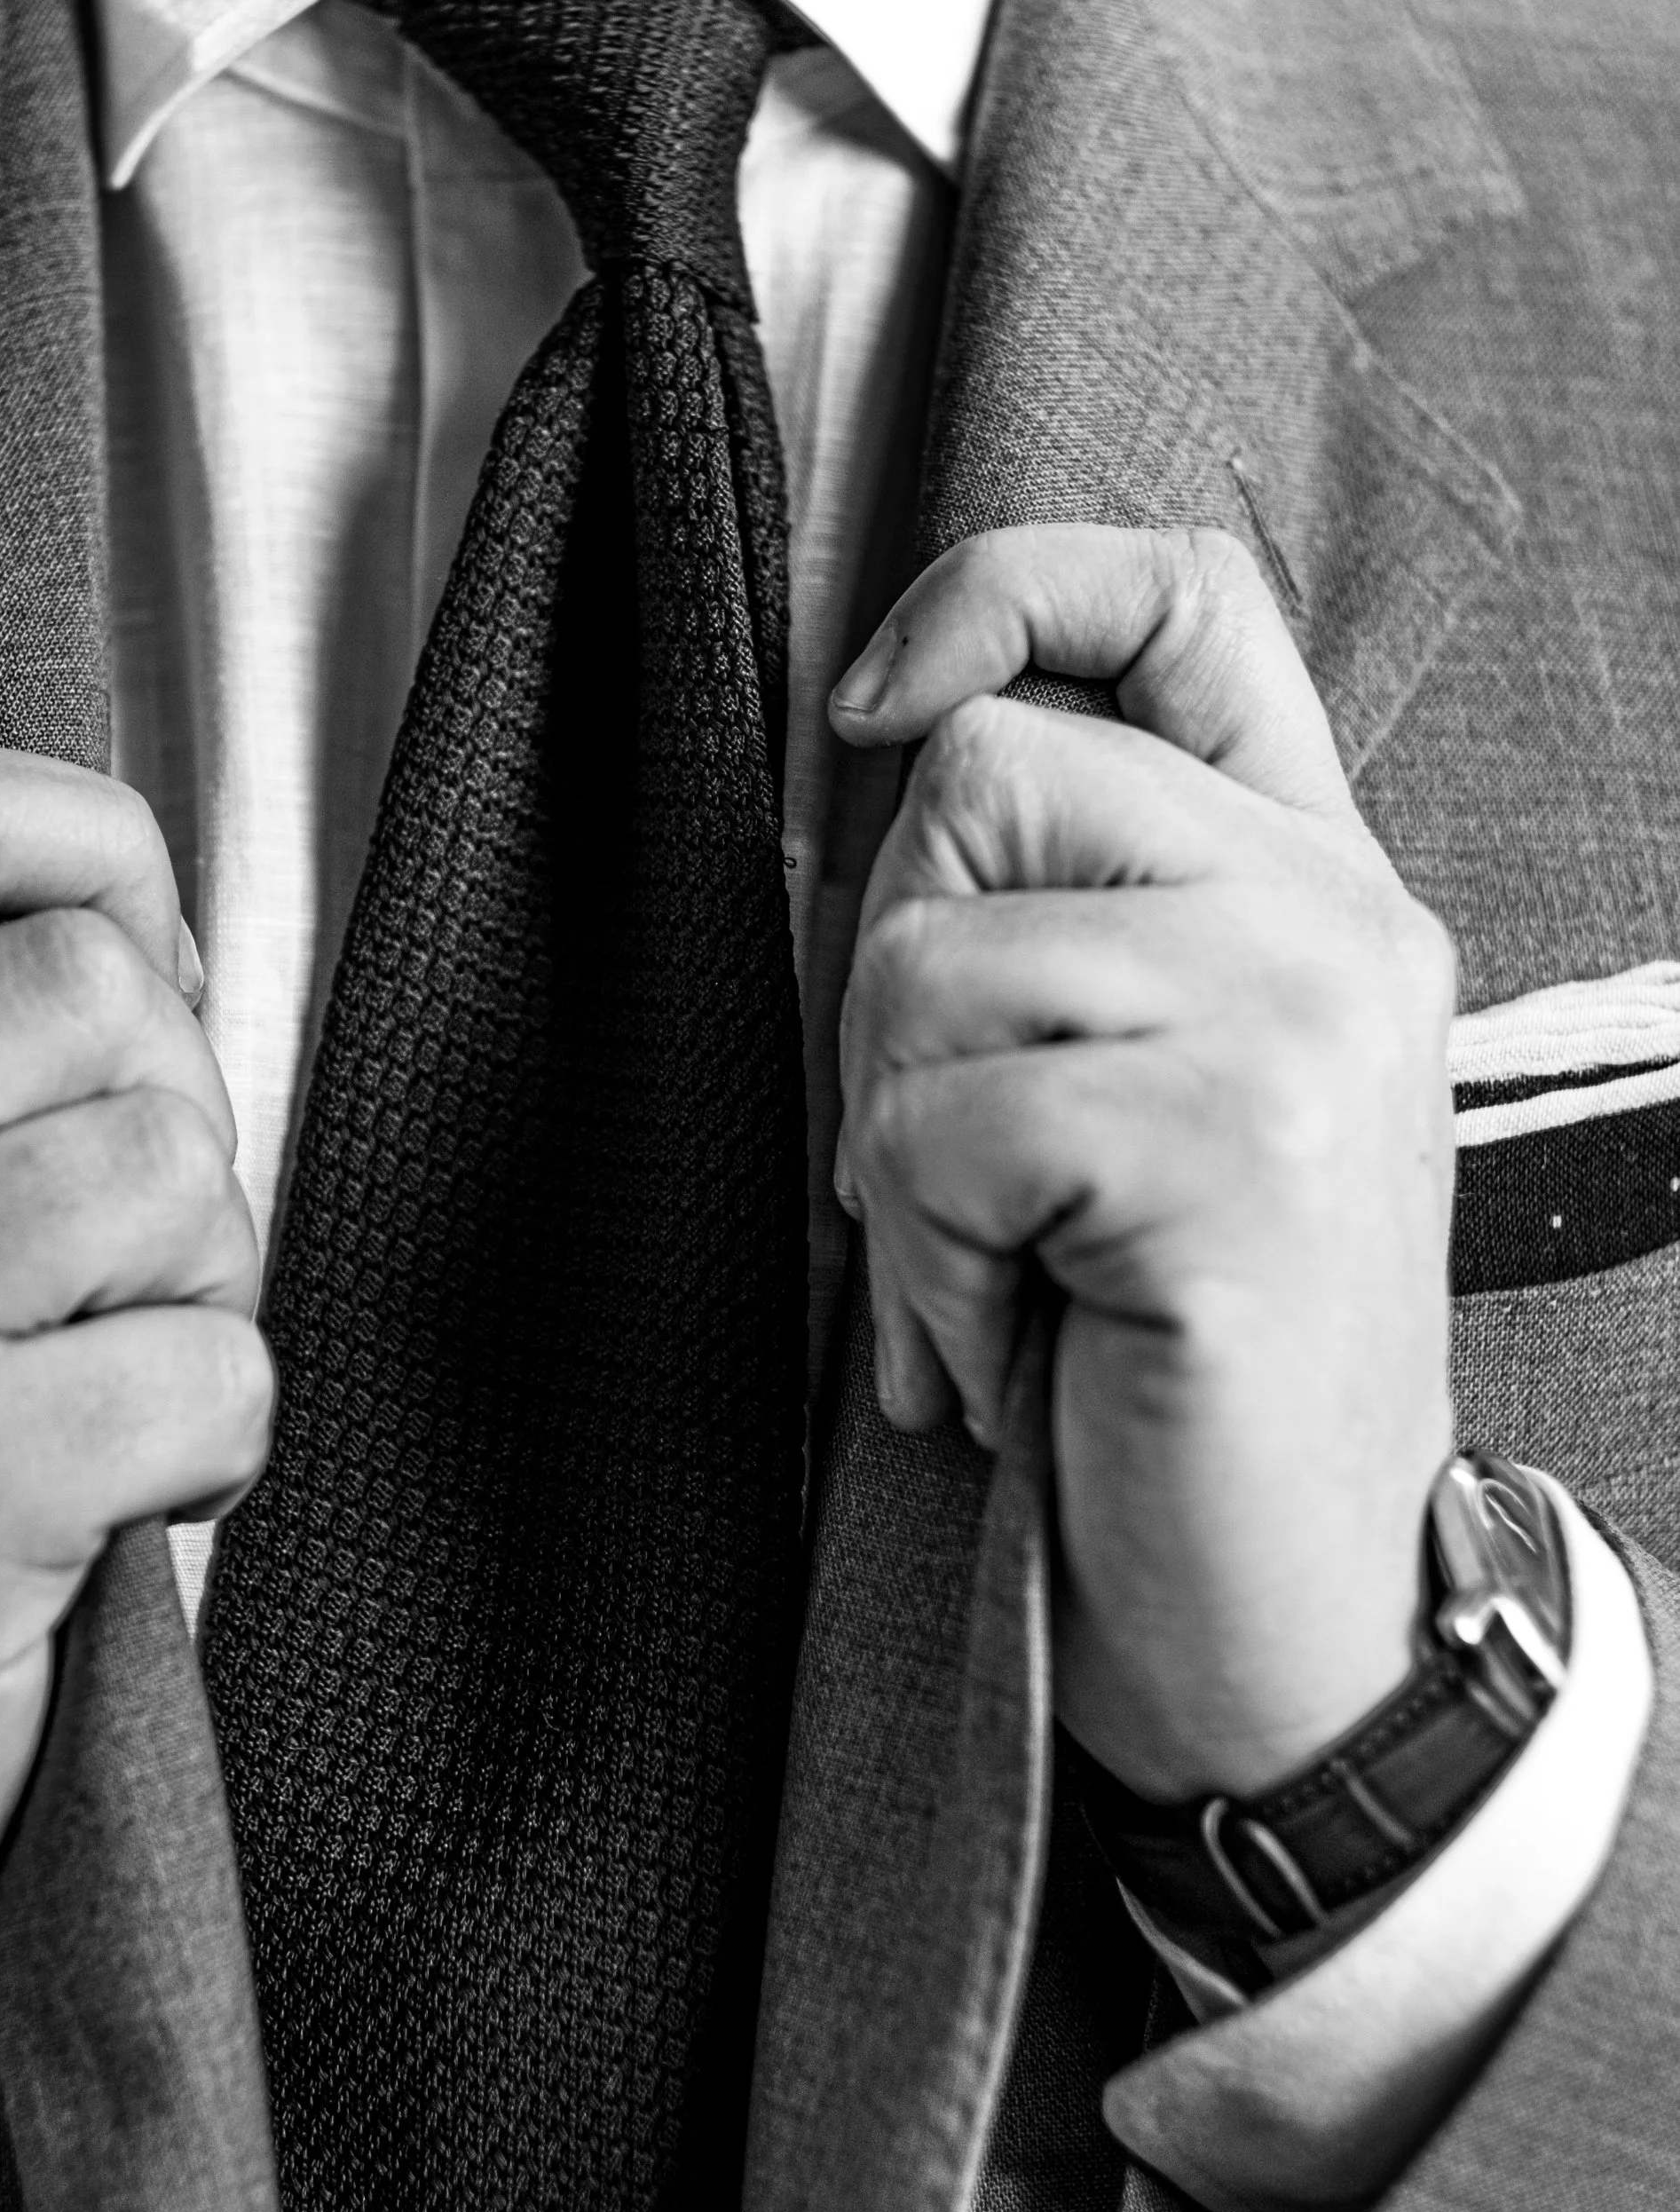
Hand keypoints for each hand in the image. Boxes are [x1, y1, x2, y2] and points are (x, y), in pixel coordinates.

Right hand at [0, 744, 271, 2092]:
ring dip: (202, 1297)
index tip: (133, 1010)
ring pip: (174, 1169)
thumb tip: (165, 960)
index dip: (98, 865)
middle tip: (120, 1284)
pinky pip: (215, 1370)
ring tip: (106, 1397)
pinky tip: (115, 1519)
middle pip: (101, 991)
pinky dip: (216, 1452)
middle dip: (179, 1131)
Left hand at [830, 527, 1455, 1802]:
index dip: (1005, 589)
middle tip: (949, 1180)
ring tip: (994, 1287)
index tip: (877, 702)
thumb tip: (873, 755)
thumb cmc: (1160, 1365)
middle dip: (886, 986)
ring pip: (931, 958)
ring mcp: (1306, 1025)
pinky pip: (947, 1127)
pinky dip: (928, 1270)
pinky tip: (1010, 1359)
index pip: (1185, 596)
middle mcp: (1337, 918)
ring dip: (898, 1164)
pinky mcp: (1242, 1153)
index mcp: (1314, 879)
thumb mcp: (1121, 1094)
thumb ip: (1056, 916)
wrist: (1287, 1622)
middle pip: (983, 769)